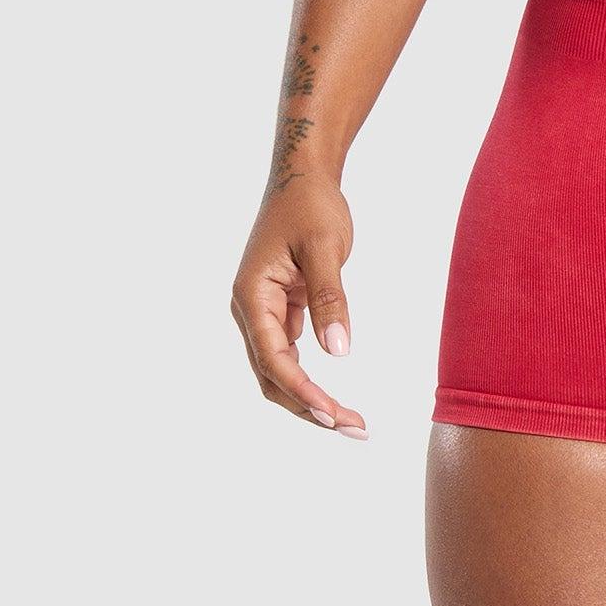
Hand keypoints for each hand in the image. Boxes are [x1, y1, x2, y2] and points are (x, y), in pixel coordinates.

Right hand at [231, 173, 367, 437]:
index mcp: (252, 295)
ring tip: (351, 422)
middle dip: (309, 407)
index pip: (274, 359)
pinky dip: (311, 381)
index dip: (302, 392)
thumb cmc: (311, 205)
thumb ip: (330, 299)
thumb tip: (337, 353)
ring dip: (310, 400)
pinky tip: (337, 398)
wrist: (303, 176)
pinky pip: (290, 357)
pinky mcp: (280, 311)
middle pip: (272, 377)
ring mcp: (263, 312)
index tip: (333, 416)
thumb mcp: (325, 249)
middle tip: (355, 429)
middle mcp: (251, 309)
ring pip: (280, 372)